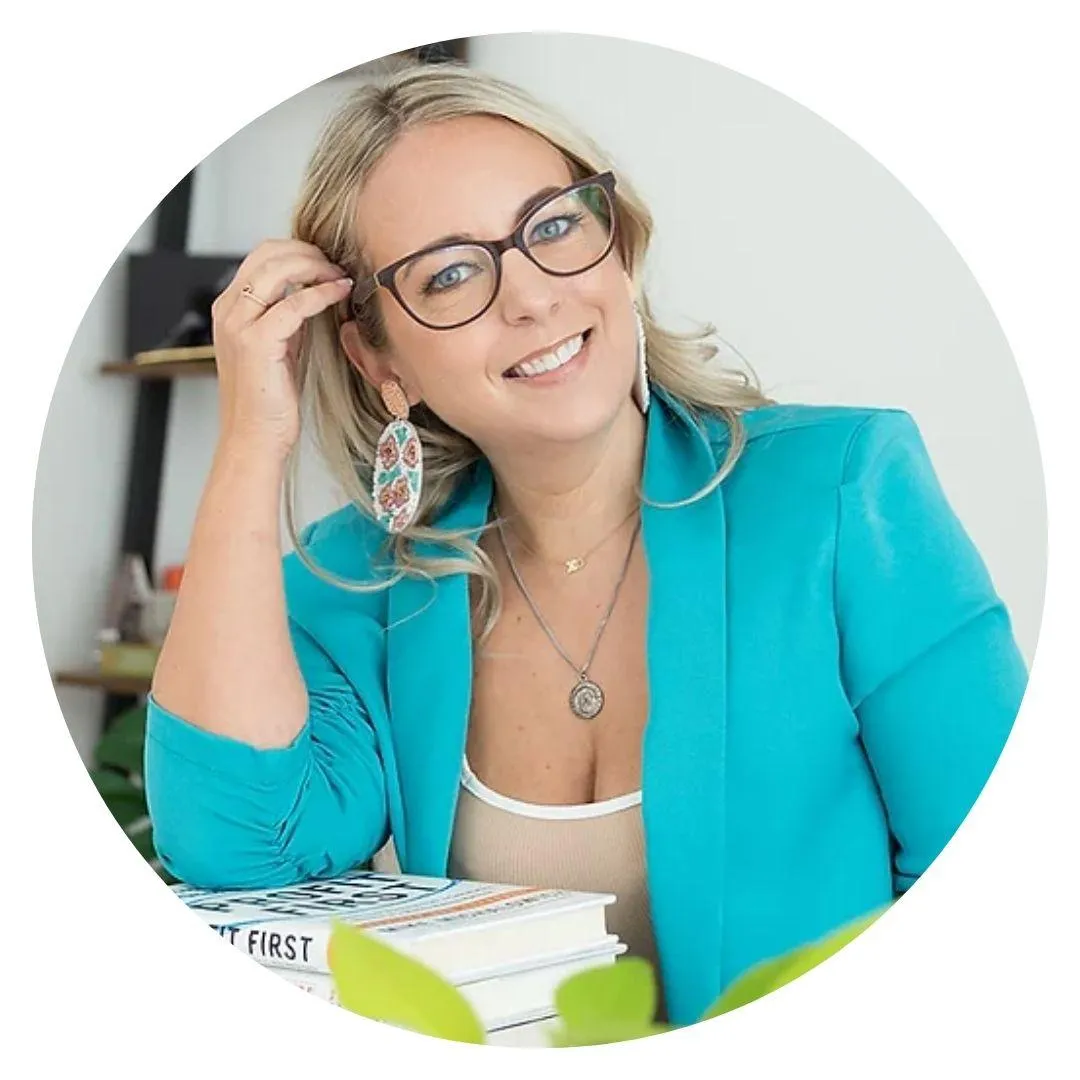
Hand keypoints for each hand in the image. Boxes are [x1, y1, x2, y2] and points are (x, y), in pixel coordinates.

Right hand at [211, 239, 353, 456]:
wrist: (254, 438)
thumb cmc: (268, 400)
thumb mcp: (280, 347)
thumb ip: (289, 317)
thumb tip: (314, 290)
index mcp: (230, 309)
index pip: (261, 256)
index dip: (297, 251)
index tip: (327, 261)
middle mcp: (228, 311)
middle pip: (267, 254)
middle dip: (308, 252)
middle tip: (337, 263)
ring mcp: (238, 325)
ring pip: (278, 269)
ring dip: (316, 266)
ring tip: (341, 275)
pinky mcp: (256, 342)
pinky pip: (294, 303)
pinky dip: (321, 293)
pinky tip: (340, 293)